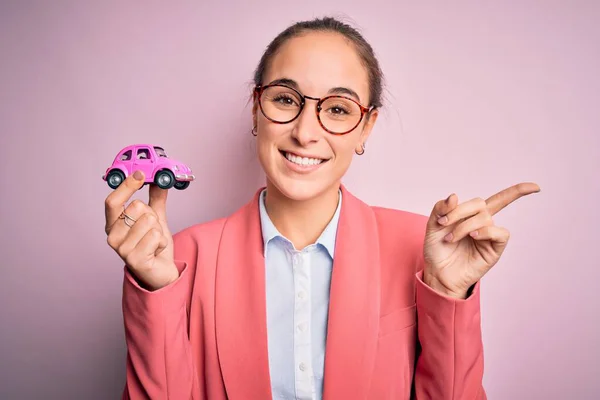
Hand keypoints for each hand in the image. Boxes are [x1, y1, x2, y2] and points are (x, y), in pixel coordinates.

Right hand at [104, 170, 178, 290]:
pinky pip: (155, 236)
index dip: (126, 185)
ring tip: (154, 242)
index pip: (112, 200)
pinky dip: (162, 241)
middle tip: (152, 230)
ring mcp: (121, 249)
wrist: (161, 273)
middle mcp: (112, 236)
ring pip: (149, 220)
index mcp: (113, 224)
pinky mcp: (134, 259)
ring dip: (159, 230)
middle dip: (152, 216)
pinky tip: (156, 251)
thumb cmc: (153, 247)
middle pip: (137, 207)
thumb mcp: (156, 220)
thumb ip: (155, 201)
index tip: (140, 174)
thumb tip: (159, 181)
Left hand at [423, 182, 540, 298]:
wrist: (437, 272)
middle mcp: (484, 223)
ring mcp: (490, 236)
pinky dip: (486, 231)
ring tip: (451, 238)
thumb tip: (454, 196)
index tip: (536, 187)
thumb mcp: (434, 225)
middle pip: (481, 203)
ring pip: (485, 218)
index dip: (518, 191)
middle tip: (443, 223)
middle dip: (459, 211)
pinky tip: (473, 236)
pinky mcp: (494, 250)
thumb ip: (441, 208)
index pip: (498, 199)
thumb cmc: (437, 249)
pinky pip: (500, 233)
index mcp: (473, 214)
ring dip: (465, 226)